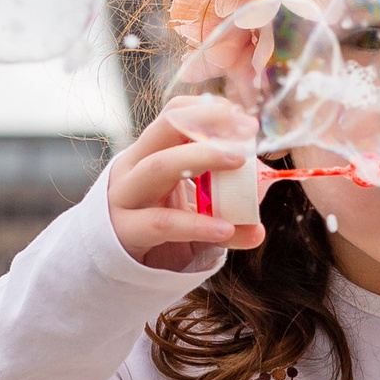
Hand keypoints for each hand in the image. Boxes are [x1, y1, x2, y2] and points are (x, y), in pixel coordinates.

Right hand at [109, 110, 267, 270]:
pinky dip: (197, 224)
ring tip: (240, 161)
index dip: (206, 110)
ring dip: (202, 158)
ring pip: (159, 166)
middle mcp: (133, 167)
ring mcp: (125, 197)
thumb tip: (263, 197)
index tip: (240, 115)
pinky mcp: (126, 230)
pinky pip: (164, 222)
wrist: (116, 269)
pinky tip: (225, 229)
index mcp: (148, 154)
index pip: (173, 115)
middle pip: (165, 129)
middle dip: (206, 124)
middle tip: (245, 130)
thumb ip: (226, 204)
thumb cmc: (157, 230)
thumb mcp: (193, 210)